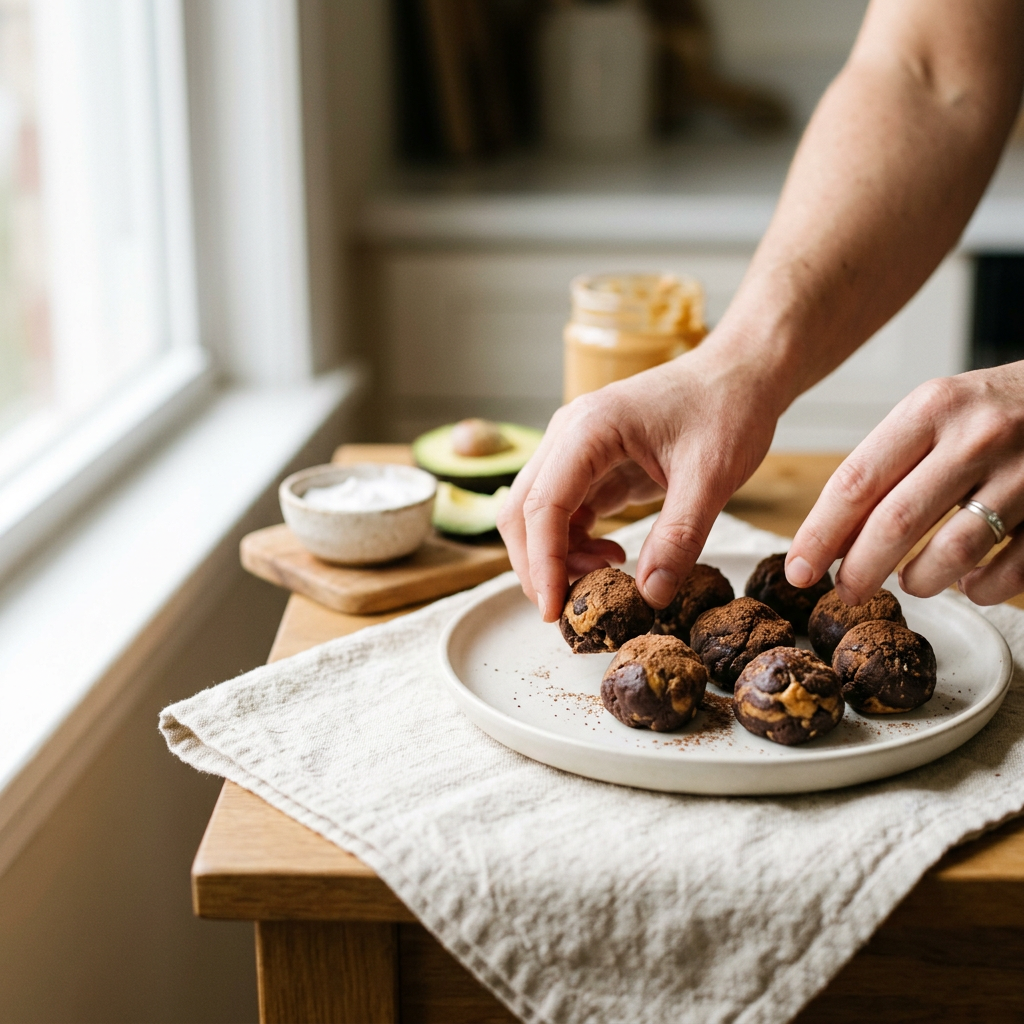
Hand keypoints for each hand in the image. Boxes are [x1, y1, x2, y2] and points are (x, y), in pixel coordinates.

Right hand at [497, 343, 780, 620]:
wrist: (740, 374)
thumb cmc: (728, 410)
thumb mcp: (711, 477)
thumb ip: (679, 537)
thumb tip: (650, 596)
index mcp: (589, 429)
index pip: (541, 506)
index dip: (542, 564)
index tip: (554, 610)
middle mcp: (568, 435)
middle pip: (523, 512)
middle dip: (539, 566)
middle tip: (572, 610)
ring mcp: (574, 448)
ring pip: (537, 515)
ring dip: (557, 557)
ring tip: (605, 579)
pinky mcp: (590, 463)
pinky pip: (565, 512)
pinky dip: (576, 544)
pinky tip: (613, 556)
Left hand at [786, 363, 1023, 605]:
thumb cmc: (991, 410)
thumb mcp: (933, 415)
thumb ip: (885, 468)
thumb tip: (830, 541)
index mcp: (931, 409)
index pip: (856, 482)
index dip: (819, 534)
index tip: (798, 569)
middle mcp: (976, 438)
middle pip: (895, 522)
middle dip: (859, 569)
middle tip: (845, 592)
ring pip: (952, 555)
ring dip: (919, 581)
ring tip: (909, 581)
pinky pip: (1007, 572)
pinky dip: (979, 588)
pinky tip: (967, 580)